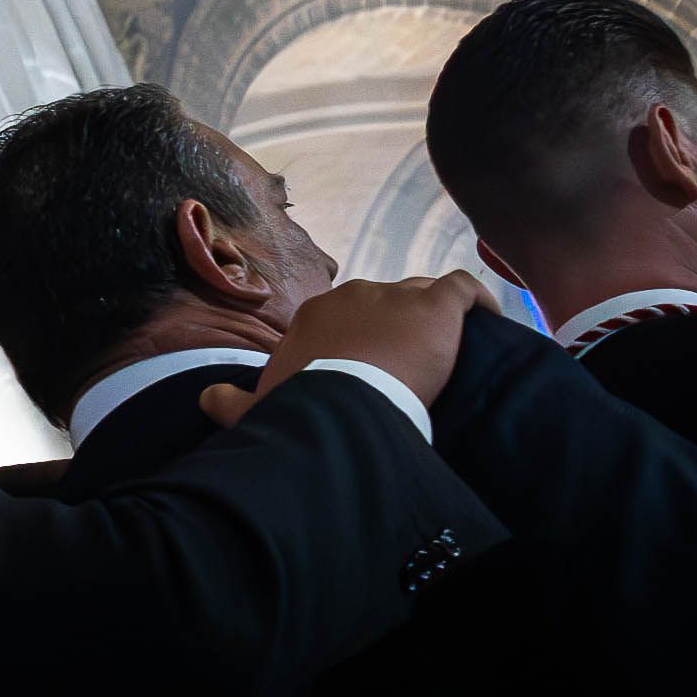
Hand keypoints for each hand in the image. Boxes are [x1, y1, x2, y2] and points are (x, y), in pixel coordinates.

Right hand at [191, 272, 481, 423]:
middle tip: (409, 363)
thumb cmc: (303, 404)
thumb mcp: (261, 407)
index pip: (345, 316)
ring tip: (446, 348)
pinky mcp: (436, 306)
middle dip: (396, 327)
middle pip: (384, 302)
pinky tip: (489, 319)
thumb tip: (206, 399)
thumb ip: (232, 403)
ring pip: (421, 295)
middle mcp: (353, 295)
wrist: (342, 401)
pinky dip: (479, 301)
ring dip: (434, 317)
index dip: (359, 339)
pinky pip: (463, 288)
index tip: (369, 367)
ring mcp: (395, 296)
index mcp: (316, 315)